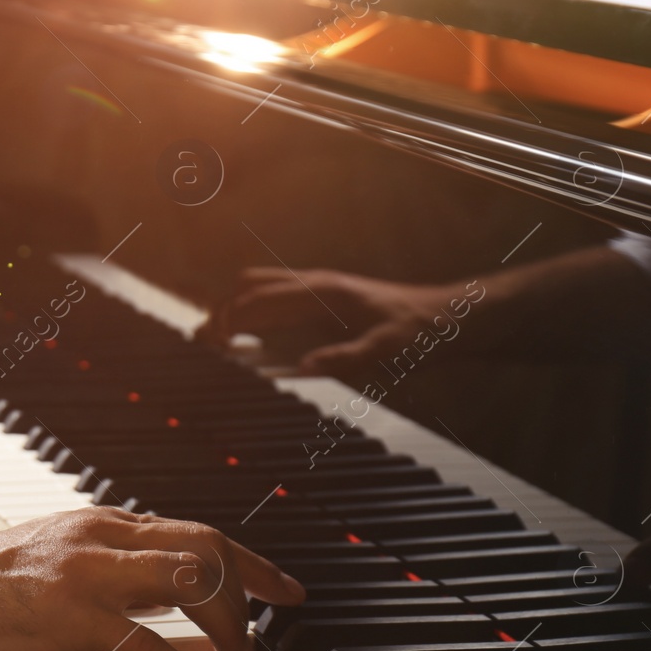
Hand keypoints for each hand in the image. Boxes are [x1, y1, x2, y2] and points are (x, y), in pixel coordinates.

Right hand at [0, 507, 305, 650]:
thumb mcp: (49, 555)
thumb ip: (99, 564)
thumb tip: (147, 589)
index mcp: (96, 522)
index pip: (191, 529)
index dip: (245, 559)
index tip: (278, 584)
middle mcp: (99, 536)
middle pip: (205, 547)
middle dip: (254, 585)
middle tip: (278, 620)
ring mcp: (86, 574)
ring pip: (189, 582)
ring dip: (227, 626)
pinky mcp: (68, 615)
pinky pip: (146, 643)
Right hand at [201, 268, 464, 374]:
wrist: (446, 316)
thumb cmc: (417, 332)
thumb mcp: (387, 350)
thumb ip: (346, 357)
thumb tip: (304, 367)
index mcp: (322, 291)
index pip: (258, 297)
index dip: (228, 318)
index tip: (209, 344)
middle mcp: (314, 284)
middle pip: (249, 285)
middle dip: (221, 310)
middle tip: (205, 345)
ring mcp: (317, 289)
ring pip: (259, 287)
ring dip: (234, 309)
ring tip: (217, 342)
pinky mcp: (322, 299)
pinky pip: (276, 299)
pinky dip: (252, 314)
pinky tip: (250, 340)